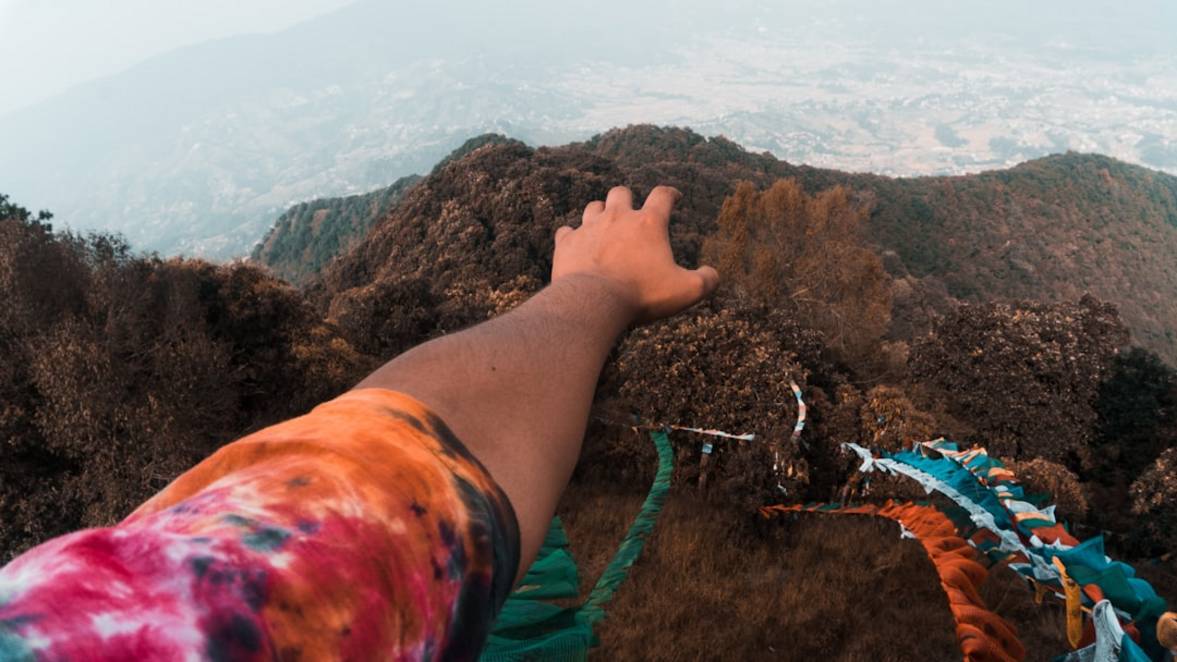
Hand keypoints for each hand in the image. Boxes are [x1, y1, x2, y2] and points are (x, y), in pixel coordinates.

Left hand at [552, 185, 719, 323]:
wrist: (593, 302)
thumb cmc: (641, 295)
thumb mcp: (684, 291)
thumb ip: (705, 281)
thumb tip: (714, 275)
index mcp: (648, 223)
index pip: (663, 195)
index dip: (671, 193)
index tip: (674, 197)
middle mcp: (618, 217)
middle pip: (621, 192)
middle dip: (628, 198)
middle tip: (632, 211)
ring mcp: (589, 228)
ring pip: (593, 207)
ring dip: (600, 213)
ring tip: (604, 225)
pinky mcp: (567, 243)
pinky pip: (566, 231)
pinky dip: (572, 236)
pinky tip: (576, 244)